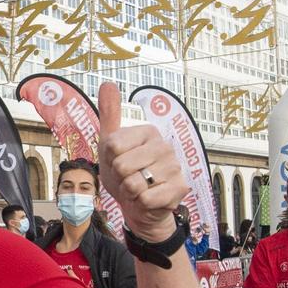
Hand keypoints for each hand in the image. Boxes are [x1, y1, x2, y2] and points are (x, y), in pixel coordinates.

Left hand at [94, 81, 184, 241]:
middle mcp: (164, 146)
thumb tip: (107, 83)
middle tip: (128, 177)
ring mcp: (174, 167)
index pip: (112, 146)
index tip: (119, 161)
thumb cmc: (124, 173)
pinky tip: (148, 198)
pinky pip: (146, 198)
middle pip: (121, 166)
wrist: (137, 203)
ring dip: (130, 192)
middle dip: (119, 178)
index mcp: (148, 132)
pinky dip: (141, 203)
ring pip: (133, 184)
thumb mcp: (110, 144)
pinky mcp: (179, 188)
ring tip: (139, 188)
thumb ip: (110, 115)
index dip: (109, 160)